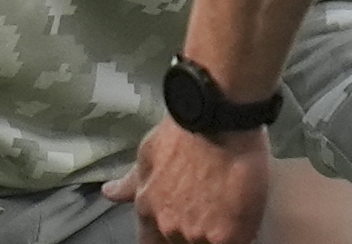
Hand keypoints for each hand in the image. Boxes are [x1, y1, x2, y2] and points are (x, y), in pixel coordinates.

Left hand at [105, 119, 268, 243]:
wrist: (221, 119)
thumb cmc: (185, 130)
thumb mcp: (150, 151)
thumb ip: (132, 180)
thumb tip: (110, 193)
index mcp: (148, 208)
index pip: (150, 243)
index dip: (163, 238)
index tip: (177, 223)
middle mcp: (169, 227)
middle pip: (180, 243)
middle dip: (191, 229)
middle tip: (206, 203)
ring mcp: (198, 235)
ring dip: (214, 230)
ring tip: (225, 203)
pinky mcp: (229, 236)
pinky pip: (233, 243)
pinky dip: (237, 232)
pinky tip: (241, 210)